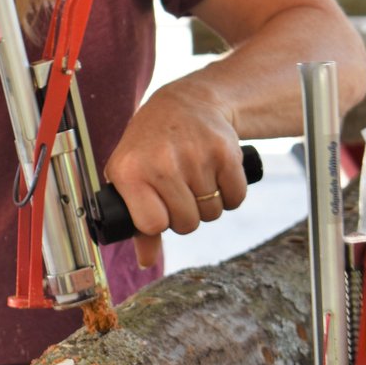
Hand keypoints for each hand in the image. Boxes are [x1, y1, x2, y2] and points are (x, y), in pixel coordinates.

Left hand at [103, 80, 248, 269]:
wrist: (187, 102)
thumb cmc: (152, 145)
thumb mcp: (131, 175)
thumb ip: (136, 220)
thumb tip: (146, 261)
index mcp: (130, 171)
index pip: (153, 225)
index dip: (159, 222)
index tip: (158, 207)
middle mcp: (162, 163)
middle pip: (187, 224)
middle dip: (186, 214)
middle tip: (180, 190)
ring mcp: (195, 156)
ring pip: (212, 213)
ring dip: (208, 204)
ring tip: (196, 179)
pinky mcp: (226, 152)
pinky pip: (235, 199)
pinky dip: (230, 194)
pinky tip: (216, 174)